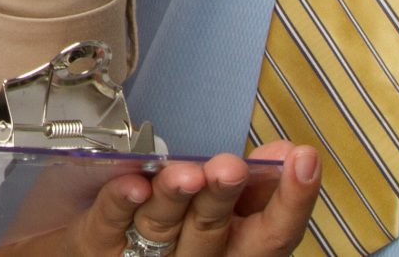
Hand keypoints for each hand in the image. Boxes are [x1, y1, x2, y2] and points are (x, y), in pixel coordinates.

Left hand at [61, 144, 321, 256]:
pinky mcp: (98, 243)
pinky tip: (133, 184)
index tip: (303, 159)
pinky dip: (122, 201)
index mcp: (230, 246)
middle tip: (231, 167)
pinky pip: (111, 222)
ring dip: (175, 197)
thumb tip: (286, 152)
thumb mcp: (219, 207)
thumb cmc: (168, 228)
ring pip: (164, 228)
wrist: (94, 250)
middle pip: (214, 231)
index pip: (272, 235)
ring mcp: (143, 253)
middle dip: (224, 196)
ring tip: (185, 173)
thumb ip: (250, 186)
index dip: (292, 201)